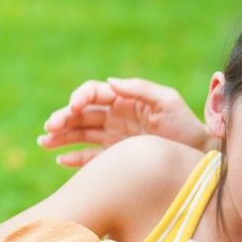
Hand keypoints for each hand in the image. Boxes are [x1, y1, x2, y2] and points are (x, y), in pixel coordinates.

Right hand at [38, 78, 213, 167]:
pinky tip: (61, 159)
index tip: (73, 107)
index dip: (80, 97)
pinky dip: (74, 158)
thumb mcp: (167, 101)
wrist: (197, 155)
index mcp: (125, 99)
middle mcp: (115, 116)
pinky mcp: (115, 158)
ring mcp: (113, 137)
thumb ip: (140, 89)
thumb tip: (111, 82)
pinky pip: (89, 157)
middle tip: (50, 127)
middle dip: (63, 118)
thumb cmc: (184, 125)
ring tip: (44, 142)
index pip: (94, 93)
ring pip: (80, 134)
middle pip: (81, 114)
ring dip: (61, 137)